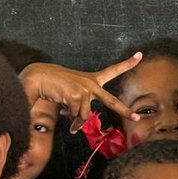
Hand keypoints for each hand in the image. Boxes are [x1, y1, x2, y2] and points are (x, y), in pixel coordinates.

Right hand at [20, 53, 142, 133]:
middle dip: (125, 111)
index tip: (139, 55)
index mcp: (92, 79)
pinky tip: (62, 112)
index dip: (127, 63)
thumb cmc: (54, 85)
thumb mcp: (72, 94)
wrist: (37, 77)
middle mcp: (91, 83)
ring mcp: (85, 89)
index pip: (113, 70)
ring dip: (77, 122)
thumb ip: (80, 107)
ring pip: (85, 115)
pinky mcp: (77, 96)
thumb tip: (78, 123)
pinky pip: (76, 115)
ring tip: (69, 120)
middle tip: (137, 119)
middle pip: (112, 101)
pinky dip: (70, 120)